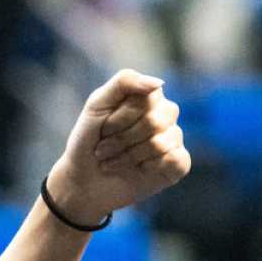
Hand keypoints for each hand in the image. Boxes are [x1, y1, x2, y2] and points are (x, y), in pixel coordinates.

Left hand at [44, 69, 190, 222]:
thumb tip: (159, 84)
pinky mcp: (178, 163)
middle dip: (121, 140)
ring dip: (127, 157)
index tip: (102, 129)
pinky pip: (175, 161)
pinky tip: (138, 169)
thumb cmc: (89, 139)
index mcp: (149, 95)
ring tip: (113, 161)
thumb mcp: (97, 103)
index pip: (144, 101)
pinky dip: (149, 168)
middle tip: (103, 149)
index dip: (118, 120)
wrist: (83, 179)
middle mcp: (166, 114)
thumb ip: (125, 81)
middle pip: (153, 122)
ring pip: (160, 144)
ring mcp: (174, 138)